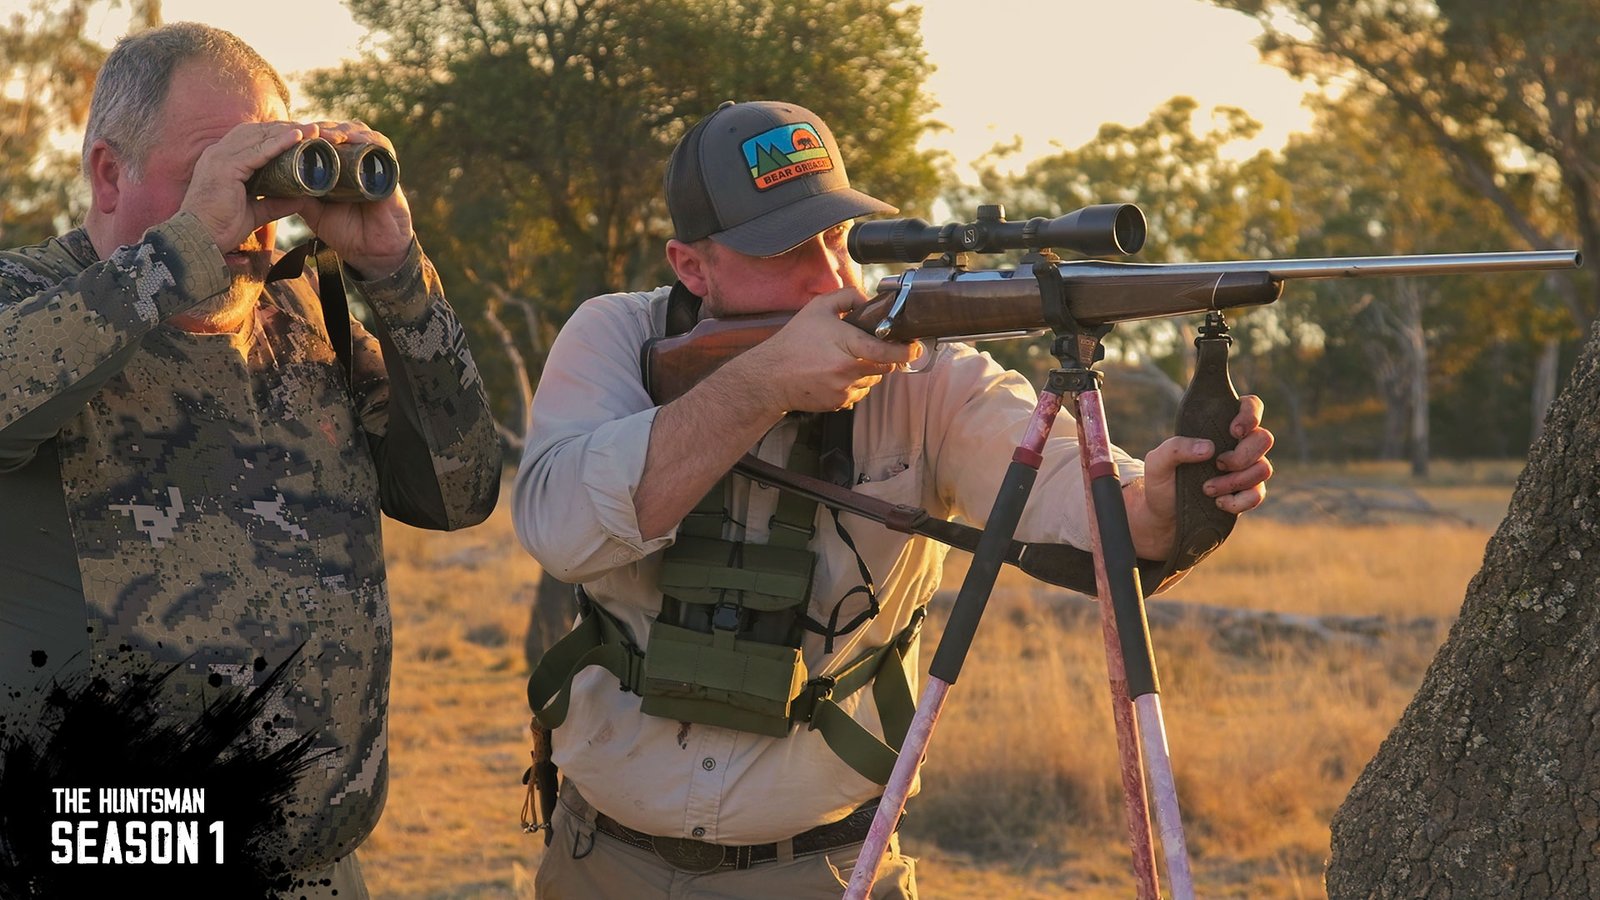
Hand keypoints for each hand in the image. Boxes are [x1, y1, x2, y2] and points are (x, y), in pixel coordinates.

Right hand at [179, 122, 309, 251]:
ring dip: (287, 132)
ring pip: (259, 137)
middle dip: (285, 128)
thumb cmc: (220, 227)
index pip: (252, 138)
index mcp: (222, 160)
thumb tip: (299, 200)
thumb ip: (274, 203)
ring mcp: (220, 157)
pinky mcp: (225, 167)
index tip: (302, 136)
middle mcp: (218, 153)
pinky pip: (258, 152)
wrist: (199, 240)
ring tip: (311, 131)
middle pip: (257, 132)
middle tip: (312, 130)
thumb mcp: (253, 212)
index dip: (276, 135)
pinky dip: (279, 144)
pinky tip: (297, 138)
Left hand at [285, 121, 415, 278]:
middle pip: (338, 129)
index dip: (306, 132)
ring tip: (328, 136)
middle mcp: (354, 159)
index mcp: (336, 166)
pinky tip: (353, 139)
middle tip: (307, 132)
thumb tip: (272, 185)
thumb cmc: (346, 231)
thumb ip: (297, 197)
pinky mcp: (389, 169)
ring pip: (357, 131)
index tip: (289, 134)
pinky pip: (381, 146)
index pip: (321, 138)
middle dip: (322, 128)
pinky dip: (368, 139)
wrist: (372, 252)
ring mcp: (372, 162)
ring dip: (342, 130)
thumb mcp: (314, 212)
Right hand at [735, 289, 920, 414]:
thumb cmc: (794, 341)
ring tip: (846, 360)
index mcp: (847, 346)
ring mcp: (844, 390)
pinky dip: (855, 384)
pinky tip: (836, 374)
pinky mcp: (839, 403)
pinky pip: (859, 394)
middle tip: (873, 348)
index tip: (915, 347)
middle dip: (884, 359)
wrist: (771, 377)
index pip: (886, 352)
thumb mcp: (818, 308)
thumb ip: (847, 297)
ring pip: (873, 382)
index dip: (906, 350)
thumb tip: (868, 301)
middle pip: (884, 368)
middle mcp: (848, 371)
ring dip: (868, 372)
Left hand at [1124, 394, 1274, 558]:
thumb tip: (1208, 448)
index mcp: (1219, 427)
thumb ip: (1176, 448)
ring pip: (1264, 468)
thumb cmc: (1162, 481)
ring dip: (1235, 480)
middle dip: (1242, 455)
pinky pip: (1258, 494)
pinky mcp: (1247, 493)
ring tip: (1207, 489)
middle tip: (1217, 464)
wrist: (1164, 514)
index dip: (1250, 414)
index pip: (1250, 406)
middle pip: (1264, 438)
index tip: (1233, 430)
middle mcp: (1238, 445)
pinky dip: (1239, 500)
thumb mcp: (1158, 462)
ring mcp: (1246, 469)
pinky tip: (1218, 503)